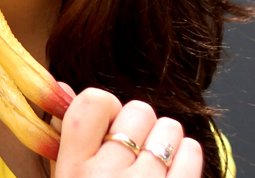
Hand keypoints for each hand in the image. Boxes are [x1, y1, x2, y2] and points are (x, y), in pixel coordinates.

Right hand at [50, 85, 201, 176]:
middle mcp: (106, 176)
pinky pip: (192, 150)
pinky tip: (174, 166)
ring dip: (164, 137)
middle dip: (139, 124)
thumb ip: (67, 137)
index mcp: (73, 168)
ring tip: (154, 156)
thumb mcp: (68, 177)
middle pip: (137, 111)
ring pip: (168, 127)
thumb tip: (62, 85)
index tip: (108, 123)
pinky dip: (186, 152)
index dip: (106, 105)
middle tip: (133, 145)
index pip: (93, 102)